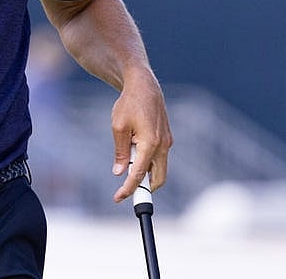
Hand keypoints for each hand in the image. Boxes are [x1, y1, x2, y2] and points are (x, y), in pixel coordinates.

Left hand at [110, 70, 171, 201]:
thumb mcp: (118, 127)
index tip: (118, 198)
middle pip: (158, 179)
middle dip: (144, 188)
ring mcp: (167, 142)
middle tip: (126, 191)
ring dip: (145, 173)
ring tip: (127, 162)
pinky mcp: (166, 138)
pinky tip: (134, 153)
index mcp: (150, 144)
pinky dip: (148, 162)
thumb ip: (120, 152)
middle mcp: (163, 146)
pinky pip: (159, 157)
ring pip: (159, 168)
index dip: (128, 189)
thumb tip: (119, 173)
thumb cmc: (129, 104)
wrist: (144, 86)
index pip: (139, 174)